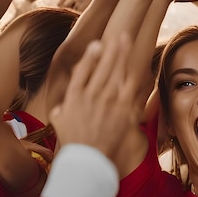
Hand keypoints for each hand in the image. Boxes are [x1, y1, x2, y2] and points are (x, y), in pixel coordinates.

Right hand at [48, 35, 136, 172]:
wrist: (87, 161)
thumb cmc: (72, 142)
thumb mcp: (58, 121)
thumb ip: (60, 108)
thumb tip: (61, 105)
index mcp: (74, 96)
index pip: (83, 69)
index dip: (91, 55)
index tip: (97, 44)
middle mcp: (92, 95)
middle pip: (103, 65)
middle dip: (111, 48)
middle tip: (119, 35)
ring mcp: (109, 102)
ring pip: (117, 72)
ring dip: (122, 54)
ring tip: (127, 41)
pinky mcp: (123, 111)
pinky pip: (131, 88)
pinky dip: (134, 75)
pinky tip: (138, 64)